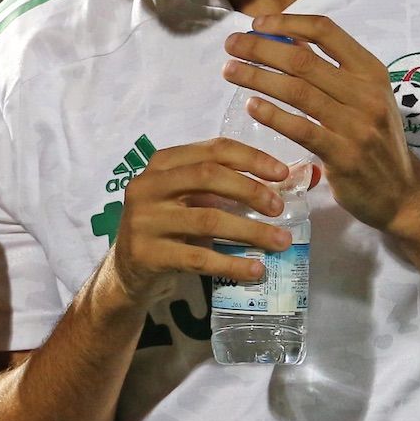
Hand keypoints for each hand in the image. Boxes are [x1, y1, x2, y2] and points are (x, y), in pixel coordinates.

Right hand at [105, 139, 295, 308]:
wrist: (128, 270)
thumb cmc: (170, 227)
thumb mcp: (189, 199)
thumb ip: (226, 187)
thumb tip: (291, 179)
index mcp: (162, 164)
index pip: (212, 150)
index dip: (251, 158)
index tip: (282, 173)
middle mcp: (148, 186)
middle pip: (207, 177)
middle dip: (250, 190)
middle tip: (279, 208)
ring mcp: (144, 220)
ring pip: (207, 220)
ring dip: (251, 231)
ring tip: (280, 241)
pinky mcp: (147, 254)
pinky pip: (198, 259)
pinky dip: (232, 263)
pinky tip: (255, 270)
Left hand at [222, 15, 419, 230]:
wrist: (403, 193)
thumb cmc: (375, 138)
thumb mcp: (363, 97)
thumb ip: (328, 70)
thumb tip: (285, 38)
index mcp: (371, 71)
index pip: (326, 31)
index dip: (288, 22)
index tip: (256, 23)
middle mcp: (367, 94)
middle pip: (304, 61)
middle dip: (261, 48)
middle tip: (230, 45)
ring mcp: (357, 126)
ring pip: (298, 92)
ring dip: (258, 77)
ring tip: (230, 71)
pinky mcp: (344, 156)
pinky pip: (302, 130)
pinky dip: (273, 115)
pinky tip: (250, 106)